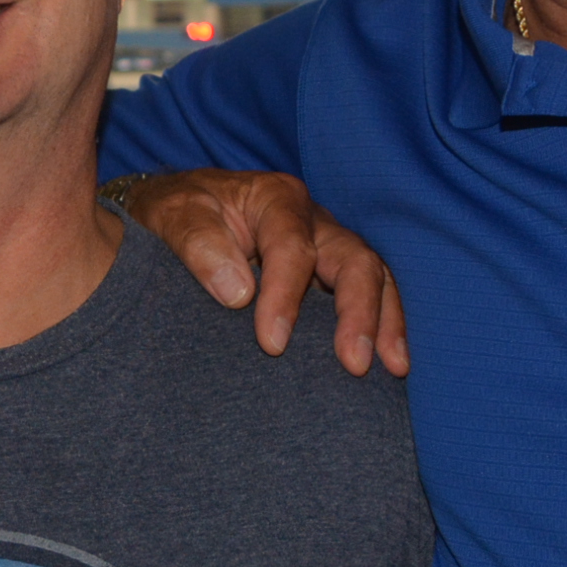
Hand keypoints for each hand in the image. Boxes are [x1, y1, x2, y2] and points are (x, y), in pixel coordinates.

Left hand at [121, 170, 408, 377]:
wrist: (177, 214)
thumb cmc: (176, 212)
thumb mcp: (173, 214)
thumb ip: (198, 243)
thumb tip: (238, 293)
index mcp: (277, 198)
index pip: (293, 247)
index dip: (286, 295)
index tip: (271, 344)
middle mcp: (313, 221)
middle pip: (354, 259)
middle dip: (359, 312)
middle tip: (354, 363)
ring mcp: (327, 249)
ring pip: (373, 278)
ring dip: (385, 322)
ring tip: (393, 368)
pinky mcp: (329, 278)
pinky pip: (368, 297)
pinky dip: (381, 327)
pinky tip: (389, 366)